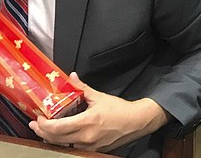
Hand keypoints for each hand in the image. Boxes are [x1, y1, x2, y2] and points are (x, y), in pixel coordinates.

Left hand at [30, 72, 168, 152]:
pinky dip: (64, 141)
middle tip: (37, 124)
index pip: (56, 128)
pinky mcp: (92, 149)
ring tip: (47, 129)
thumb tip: (71, 77)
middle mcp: (85, 137)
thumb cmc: (121, 110)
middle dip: (42, 131)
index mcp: (86, 122)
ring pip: (62, 145)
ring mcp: (88, 145)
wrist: (136, 121)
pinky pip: (72, 147)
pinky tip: (63, 134)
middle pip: (55, 139)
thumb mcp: (100, 97)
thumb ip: (82, 88)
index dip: (43, 124)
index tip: (39, 118)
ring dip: (52, 137)